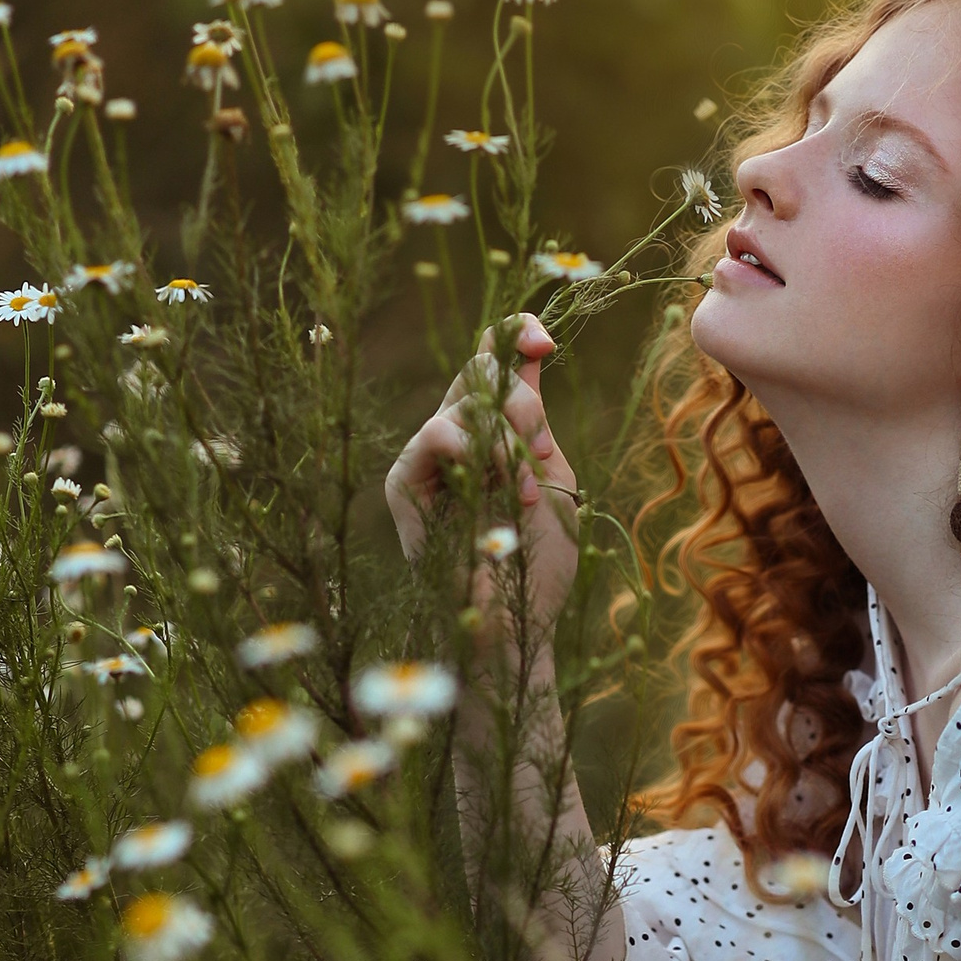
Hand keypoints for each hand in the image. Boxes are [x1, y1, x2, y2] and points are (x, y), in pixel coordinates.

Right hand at [385, 316, 580, 637]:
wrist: (516, 623)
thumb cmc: (541, 564)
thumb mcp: (555, 478)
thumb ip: (537, 419)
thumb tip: (533, 349)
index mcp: (496, 432)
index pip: (495, 361)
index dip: (516, 337)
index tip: (547, 346)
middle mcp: (459, 437)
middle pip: (478, 368)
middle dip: (521, 397)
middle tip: (544, 447)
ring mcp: (429, 458)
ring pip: (462, 400)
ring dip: (506, 436)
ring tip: (526, 489)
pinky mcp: (406, 482)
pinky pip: (434, 433)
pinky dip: (473, 450)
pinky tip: (494, 483)